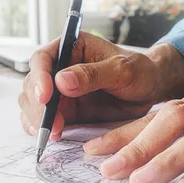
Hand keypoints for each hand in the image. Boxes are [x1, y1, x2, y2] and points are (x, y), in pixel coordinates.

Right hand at [18, 32, 183, 140]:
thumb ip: (93, 74)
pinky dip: (42, 127)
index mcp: (71, 47)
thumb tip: (61, 81)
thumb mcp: (122, 69)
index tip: (46, 97)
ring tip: (52, 132)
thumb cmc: (140, 71)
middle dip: (37, 104)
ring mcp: (59, 90)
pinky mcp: (64, 110)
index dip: (40, 77)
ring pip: (33, 102)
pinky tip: (50, 135)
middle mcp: (59, 67)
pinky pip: (44, 118)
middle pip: (33, 83)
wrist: (150, 90)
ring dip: (37, 118)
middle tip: (50, 122)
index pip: (43, 59)